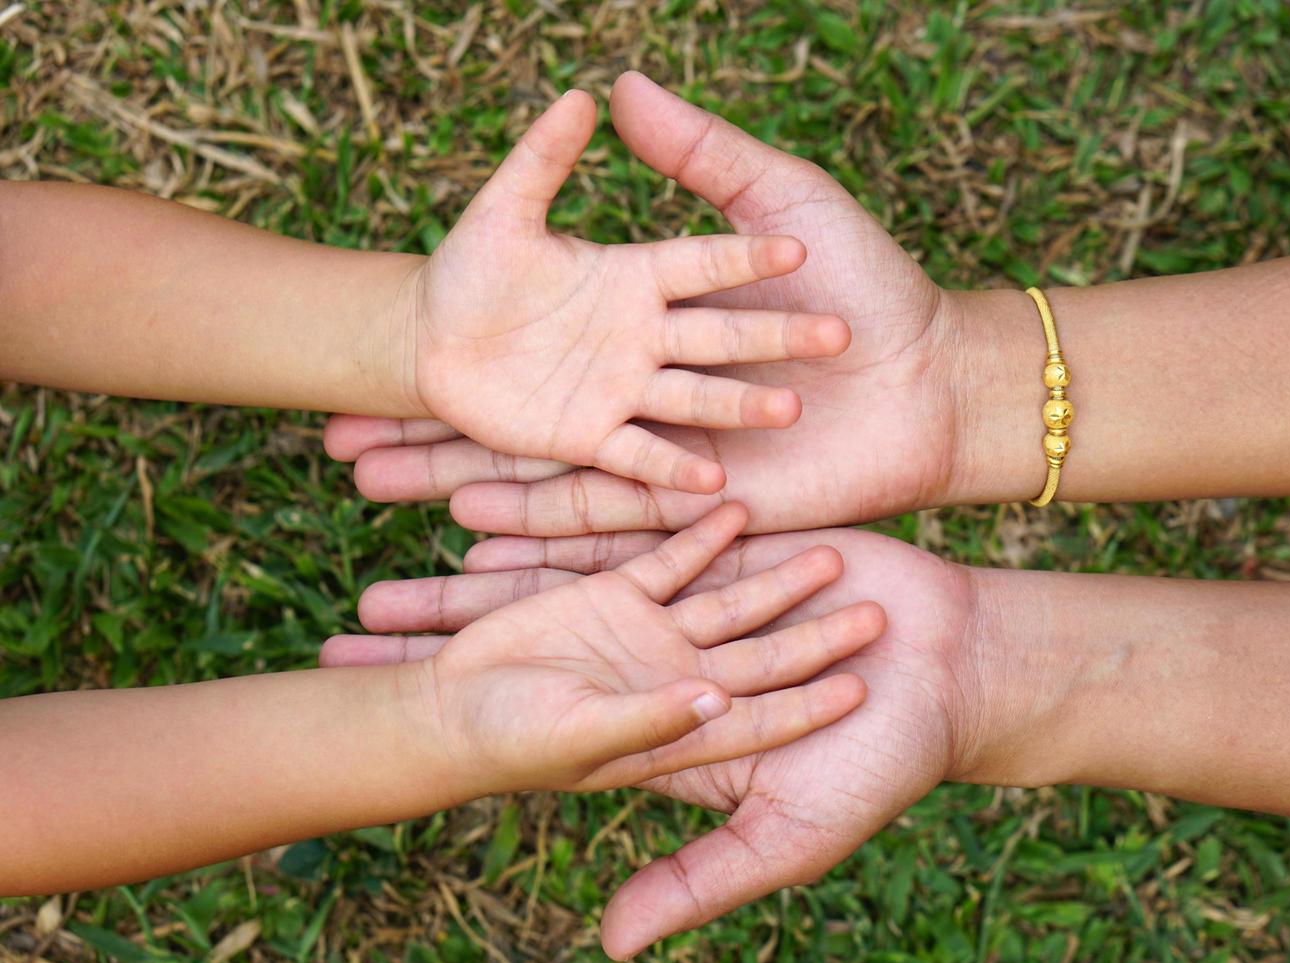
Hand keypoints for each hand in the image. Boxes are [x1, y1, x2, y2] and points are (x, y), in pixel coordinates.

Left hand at [322, 525, 990, 955]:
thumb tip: (610, 943)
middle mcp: (651, 674)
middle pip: (528, 658)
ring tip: (399, 560)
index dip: (457, 734)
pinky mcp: (715, 554)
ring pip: (561, 588)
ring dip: (484, 577)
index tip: (370, 725)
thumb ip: (701, 878)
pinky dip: (565, 519)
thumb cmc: (879, 761)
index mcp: (655, 743)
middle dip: (441, 647)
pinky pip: (623, 532)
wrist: (956, 666)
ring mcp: (677, 612)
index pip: (533, 741)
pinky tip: (494, 502)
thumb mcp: (789, 833)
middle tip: (344, 631)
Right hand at [326, 72, 1019, 532]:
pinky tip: (470, 531)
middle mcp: (642, 371)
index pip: (539, 307)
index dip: (472, 316)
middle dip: (437, 427)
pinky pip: (610, 506)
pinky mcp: (698, 490)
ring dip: (464, 479)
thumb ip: (698, 155)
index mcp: (653, 299)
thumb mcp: (781, 199)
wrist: (927, 382)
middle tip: (344, 449)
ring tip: (383, 492)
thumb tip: (610, 85)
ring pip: (544, 461)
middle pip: (521, 402)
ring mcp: (664, 433)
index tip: (392, 329)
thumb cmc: (864, 282)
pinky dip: (542, 521)